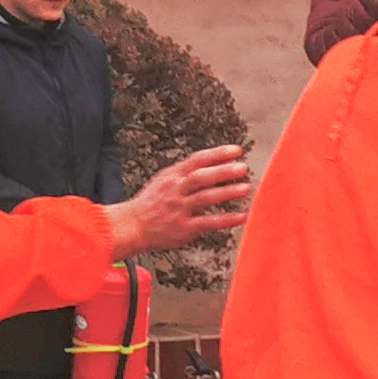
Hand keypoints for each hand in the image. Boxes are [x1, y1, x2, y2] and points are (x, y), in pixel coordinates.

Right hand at [105, 146, 251, 256]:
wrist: (131, 226)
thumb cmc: (153, 202)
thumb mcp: (165, 180)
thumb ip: (189, 172)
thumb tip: (220, 162)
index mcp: (172, 176)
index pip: (196, 160)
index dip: (217, 154)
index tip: (237, 150)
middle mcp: (175, 190)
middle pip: (200, 177)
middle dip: (222, 171)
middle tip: (242, 168)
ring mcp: (179, 209)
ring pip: (205, 198)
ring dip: (227, 192)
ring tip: (246, 188)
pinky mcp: (184, 228)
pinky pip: (208, 222)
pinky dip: (226, 219)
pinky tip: (242, 216)